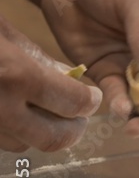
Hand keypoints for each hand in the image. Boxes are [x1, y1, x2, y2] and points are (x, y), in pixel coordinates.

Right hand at [0, 15, 101, 151]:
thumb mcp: (5, 32)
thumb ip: (39, 58)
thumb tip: (68, 77)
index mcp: (17, 75)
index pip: (75, 103)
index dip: (89, 102)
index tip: (92, 97)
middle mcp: (0, 107)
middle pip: (54, 138)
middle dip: (71, 129)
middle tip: (76, 116)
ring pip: (24, 144)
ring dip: (40, 133)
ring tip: (44, 114)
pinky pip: (1, 141)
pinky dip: (14, 133)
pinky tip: (15, 114)